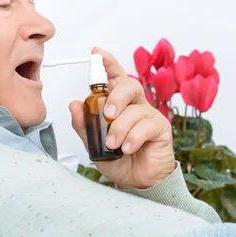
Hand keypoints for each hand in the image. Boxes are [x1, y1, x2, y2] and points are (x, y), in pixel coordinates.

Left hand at [69, 47, 175, 188]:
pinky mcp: (161, 128)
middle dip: (116, 96)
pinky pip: (146, 126)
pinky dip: (132, 138)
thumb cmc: (119, 160)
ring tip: (113, 144)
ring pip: (135, 109)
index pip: (114, 78)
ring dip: (119, 127)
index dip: (107, 63)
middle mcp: (135, 106)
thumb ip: (84, 125)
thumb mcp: (93, 145)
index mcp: (118, 105)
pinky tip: (127, 148)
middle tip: (106, 114)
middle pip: (130, 85)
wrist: (137, 183)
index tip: (97, 53)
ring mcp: (149, 116)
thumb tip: (74, 104)